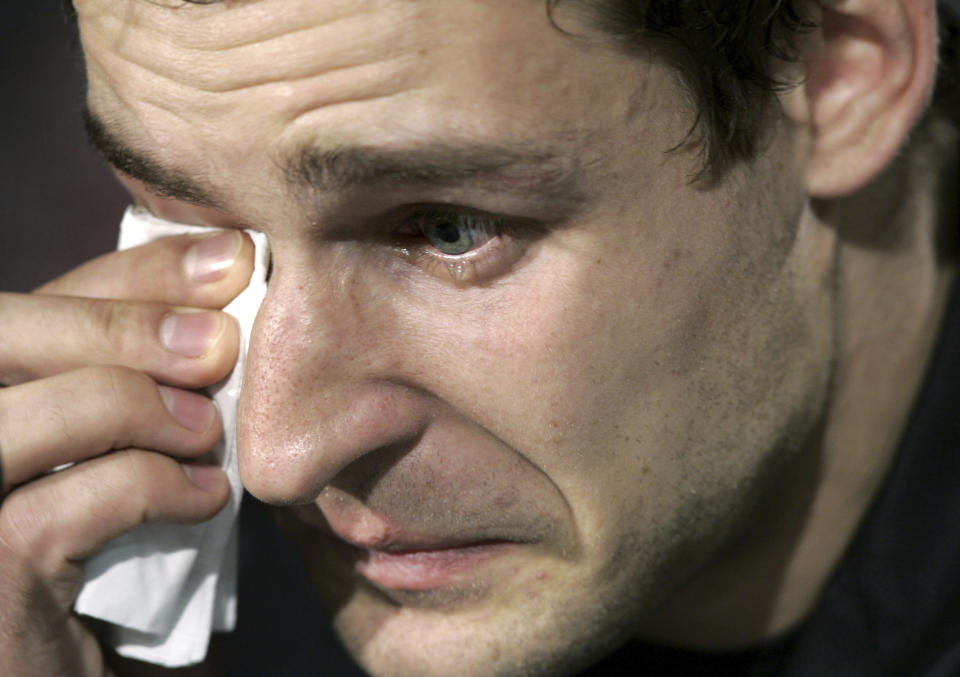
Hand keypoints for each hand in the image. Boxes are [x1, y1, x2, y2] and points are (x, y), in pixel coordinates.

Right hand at [0, 229, 253, 675]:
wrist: (59, 668)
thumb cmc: (87, 561)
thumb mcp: (94, 453)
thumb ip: (116, 384)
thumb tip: (212, 306)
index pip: (26, 304)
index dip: (128, 271)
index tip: (227, 258)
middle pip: (2, 331)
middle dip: (124, 320)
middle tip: (221, 341)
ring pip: (36, 413)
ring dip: (142, 406)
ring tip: (210, 432)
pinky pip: (71, 505)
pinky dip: (157, 488)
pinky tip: (207, 497)